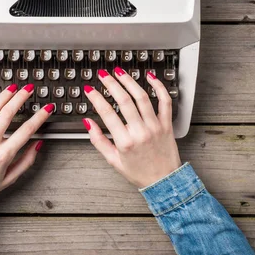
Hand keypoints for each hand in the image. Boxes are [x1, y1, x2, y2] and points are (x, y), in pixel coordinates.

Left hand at [0, 83, 53, 202]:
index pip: (26, 131)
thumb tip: (38, 144)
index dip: (40, 117)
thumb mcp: (10, 179)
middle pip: (7, 115)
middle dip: (20, 99)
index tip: (47, 108)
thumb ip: (26, 161)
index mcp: (3, 156)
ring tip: (12, 87)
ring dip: (2, 96)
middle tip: (28, 90)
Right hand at [83, 68, 181, 188]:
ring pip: (142, 97)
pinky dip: (158, 87)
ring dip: (129, 82)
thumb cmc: (139, 172)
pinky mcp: (167, 124)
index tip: (90, 89)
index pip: (107, 113)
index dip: (96, 98)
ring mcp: (155, 126)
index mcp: (125, 142)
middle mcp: (140, 132)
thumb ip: (98, 141)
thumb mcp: (113, 161)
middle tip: (103, 75)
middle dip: (111, 84)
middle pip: (124, 101)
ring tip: (120, 72)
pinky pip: (165, 101)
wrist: (164, 181)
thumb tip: (88, 123)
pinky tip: (150, 78)